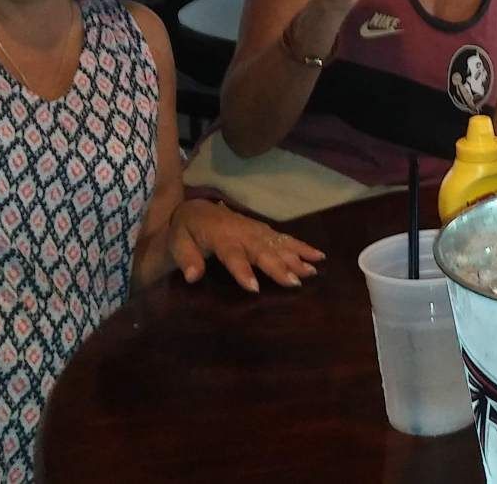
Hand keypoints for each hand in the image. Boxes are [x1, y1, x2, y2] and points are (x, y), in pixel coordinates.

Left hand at [168, 199, 326, 291]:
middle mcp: (243, 233)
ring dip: (296, 258)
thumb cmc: (187, 230)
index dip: (243, 271)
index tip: (255, 288)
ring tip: (312, 272)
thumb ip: (186, 258)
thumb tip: (192, 276)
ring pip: (279, 245)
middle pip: (263, 251)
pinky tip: (318, 257)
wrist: (197, 209)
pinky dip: (303, 247)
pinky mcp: (265, 231)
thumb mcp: (178, 242)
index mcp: (221, 237)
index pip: (233, 256)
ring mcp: (257, 230)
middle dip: (280, 266)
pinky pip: (286, 239)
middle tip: (295, 282)